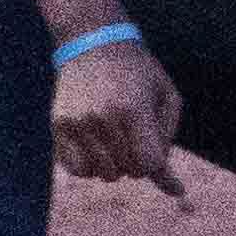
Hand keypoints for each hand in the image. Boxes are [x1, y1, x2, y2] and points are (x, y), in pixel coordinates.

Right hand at [54, 39, 186, 199]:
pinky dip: (90, 166)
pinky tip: (96, 146)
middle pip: (127, 171)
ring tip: (115, 138)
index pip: (148, 164)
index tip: (154, 151)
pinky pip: (77, 169)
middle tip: (134, 135)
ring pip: (102, 174)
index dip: (156, 165)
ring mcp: (77, 123)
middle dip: (136, 160)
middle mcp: (102, 118)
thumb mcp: (166, 98)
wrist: (93, 43)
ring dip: (114, 164)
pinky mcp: (59, 126)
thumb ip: (169, 143)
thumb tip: (177, 192)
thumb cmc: (139, 74)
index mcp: (133, 110)